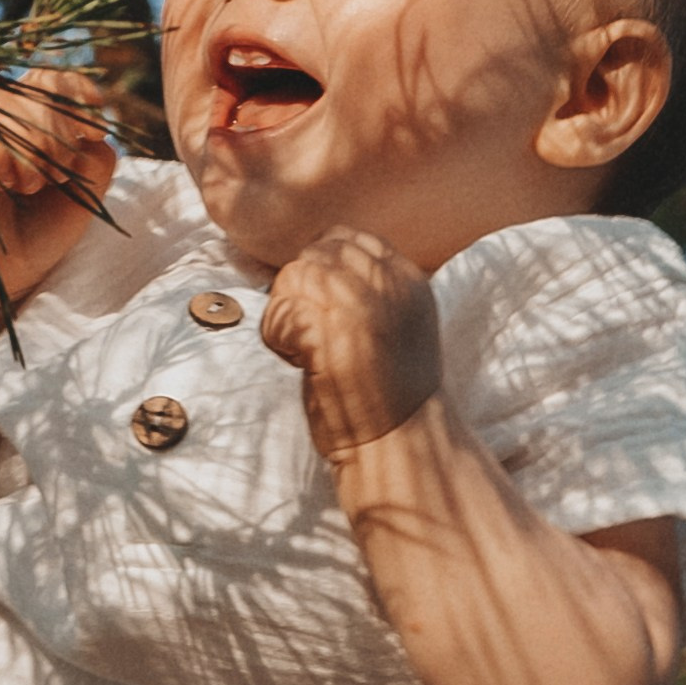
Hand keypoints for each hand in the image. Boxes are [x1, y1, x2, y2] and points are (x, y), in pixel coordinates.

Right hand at [0, 65, 114, 315]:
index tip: (95, 127)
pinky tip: (4, 179)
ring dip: (27, 145)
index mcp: (28, 120)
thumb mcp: (82, 196)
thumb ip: (95, 158)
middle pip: (28, 88)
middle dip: (54, 128)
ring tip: (31, 183)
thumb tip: (90, 129)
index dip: (76, 92)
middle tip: (56, 169)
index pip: (49, 80)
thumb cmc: (38, 235)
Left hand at [259, 227, 442, 456]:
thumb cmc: (388, 396)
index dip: (320, 266)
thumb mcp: (397, 326)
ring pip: (294, 277)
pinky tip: (299, 364)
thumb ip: (370, 289)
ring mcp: (362, 306)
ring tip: (306, 352)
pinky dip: (277, 338)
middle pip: (316, 253)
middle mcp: (389, 286)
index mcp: (408, 281)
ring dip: (285, 314)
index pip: (348, 238)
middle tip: (310, 334)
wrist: (401, 446)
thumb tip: (313, 262)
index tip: (320, 308)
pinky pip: (281, 311)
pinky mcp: (332, 331)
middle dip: (299, 289)